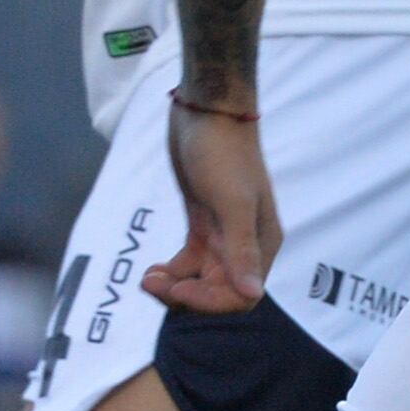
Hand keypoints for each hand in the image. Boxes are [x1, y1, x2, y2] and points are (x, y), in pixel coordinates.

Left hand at [146, 94, 277, 311]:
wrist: (207, 109)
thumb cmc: (223, 151)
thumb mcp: (232, 202)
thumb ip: (240, 249)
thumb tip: (252, 292)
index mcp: (262, 243)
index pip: (241, 296)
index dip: (210, 301)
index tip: (177, 288)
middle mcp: (246, 245)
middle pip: (218, 291)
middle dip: (185, 294)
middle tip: (150, 283)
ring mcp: (223, 234)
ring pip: (201, 278)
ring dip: (174, 285)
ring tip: (147, 278)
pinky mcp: (203, 222)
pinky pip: (189, 261)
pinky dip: (172, 271)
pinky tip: (151, 270)